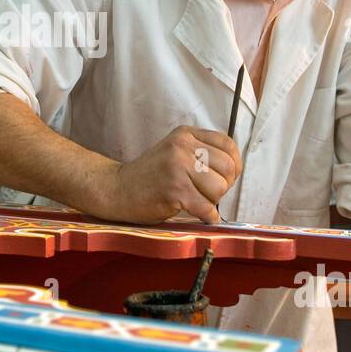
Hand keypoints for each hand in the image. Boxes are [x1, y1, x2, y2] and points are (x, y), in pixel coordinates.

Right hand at [95, 126, 241, 224]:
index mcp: (185, 134)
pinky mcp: (175, 190)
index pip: (228, 145)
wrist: (116, 189)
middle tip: (207, 193)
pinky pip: (207, 208)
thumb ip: (201, 153)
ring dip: (213, 201)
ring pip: (219, 189)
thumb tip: (233, 170)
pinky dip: (208, 217)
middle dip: (223, 186)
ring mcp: (178, 168)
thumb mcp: (174, 152)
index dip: (234, 164)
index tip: (226, 177)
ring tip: (196, 201)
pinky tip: (199, 215)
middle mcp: (183, 146)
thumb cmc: (148, 176)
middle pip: (228, 168)